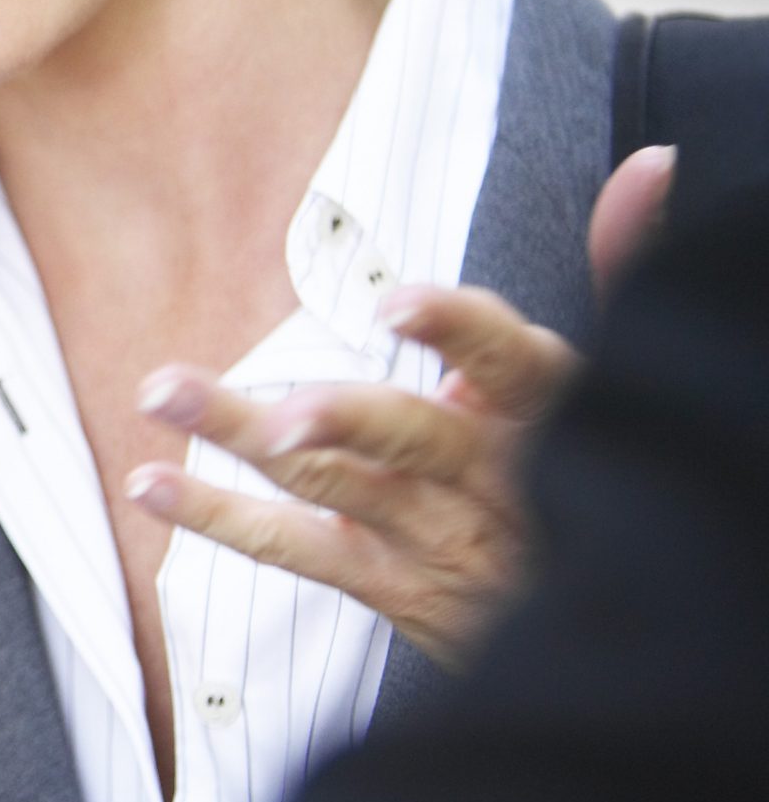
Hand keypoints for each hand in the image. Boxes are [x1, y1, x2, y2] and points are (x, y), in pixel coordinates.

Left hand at [124, 146, 674, 667]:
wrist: (625, 635)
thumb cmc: (609, 478)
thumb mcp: (626, 380)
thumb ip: (622, 270)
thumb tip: (649, 166)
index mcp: (554, 417)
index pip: (516, 369)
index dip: (462, 334)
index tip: (400, 304)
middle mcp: (499, 484)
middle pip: (411, 439)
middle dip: (329, 414)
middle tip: (254, 403)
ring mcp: (444, 542)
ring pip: (337, 487)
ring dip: (240, 437)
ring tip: (160, 392)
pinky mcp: (403, 592)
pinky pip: (302, 551)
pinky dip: (223, 517)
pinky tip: (152, 486)